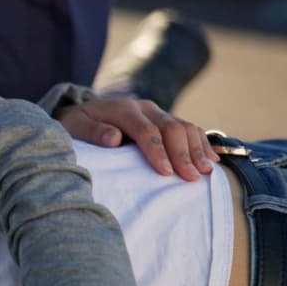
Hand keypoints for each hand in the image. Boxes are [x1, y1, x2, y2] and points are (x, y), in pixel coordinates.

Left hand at [55, 97, 218, 180]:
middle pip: (171, 128)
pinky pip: (190, 130)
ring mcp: (158, 113)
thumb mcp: (74, 127)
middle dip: (183, 154)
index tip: (165, 172)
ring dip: (197, 150)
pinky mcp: (165, 121)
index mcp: (123, 109)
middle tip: (191, 177)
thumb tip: (113, 139)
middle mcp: (145, 108)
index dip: (157, 151)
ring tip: (206, 172)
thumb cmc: (75, 126)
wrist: (82, 114)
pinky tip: (212, 160)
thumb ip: (92, 132)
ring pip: (185, 127)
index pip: (146, 130)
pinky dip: (202, 144)